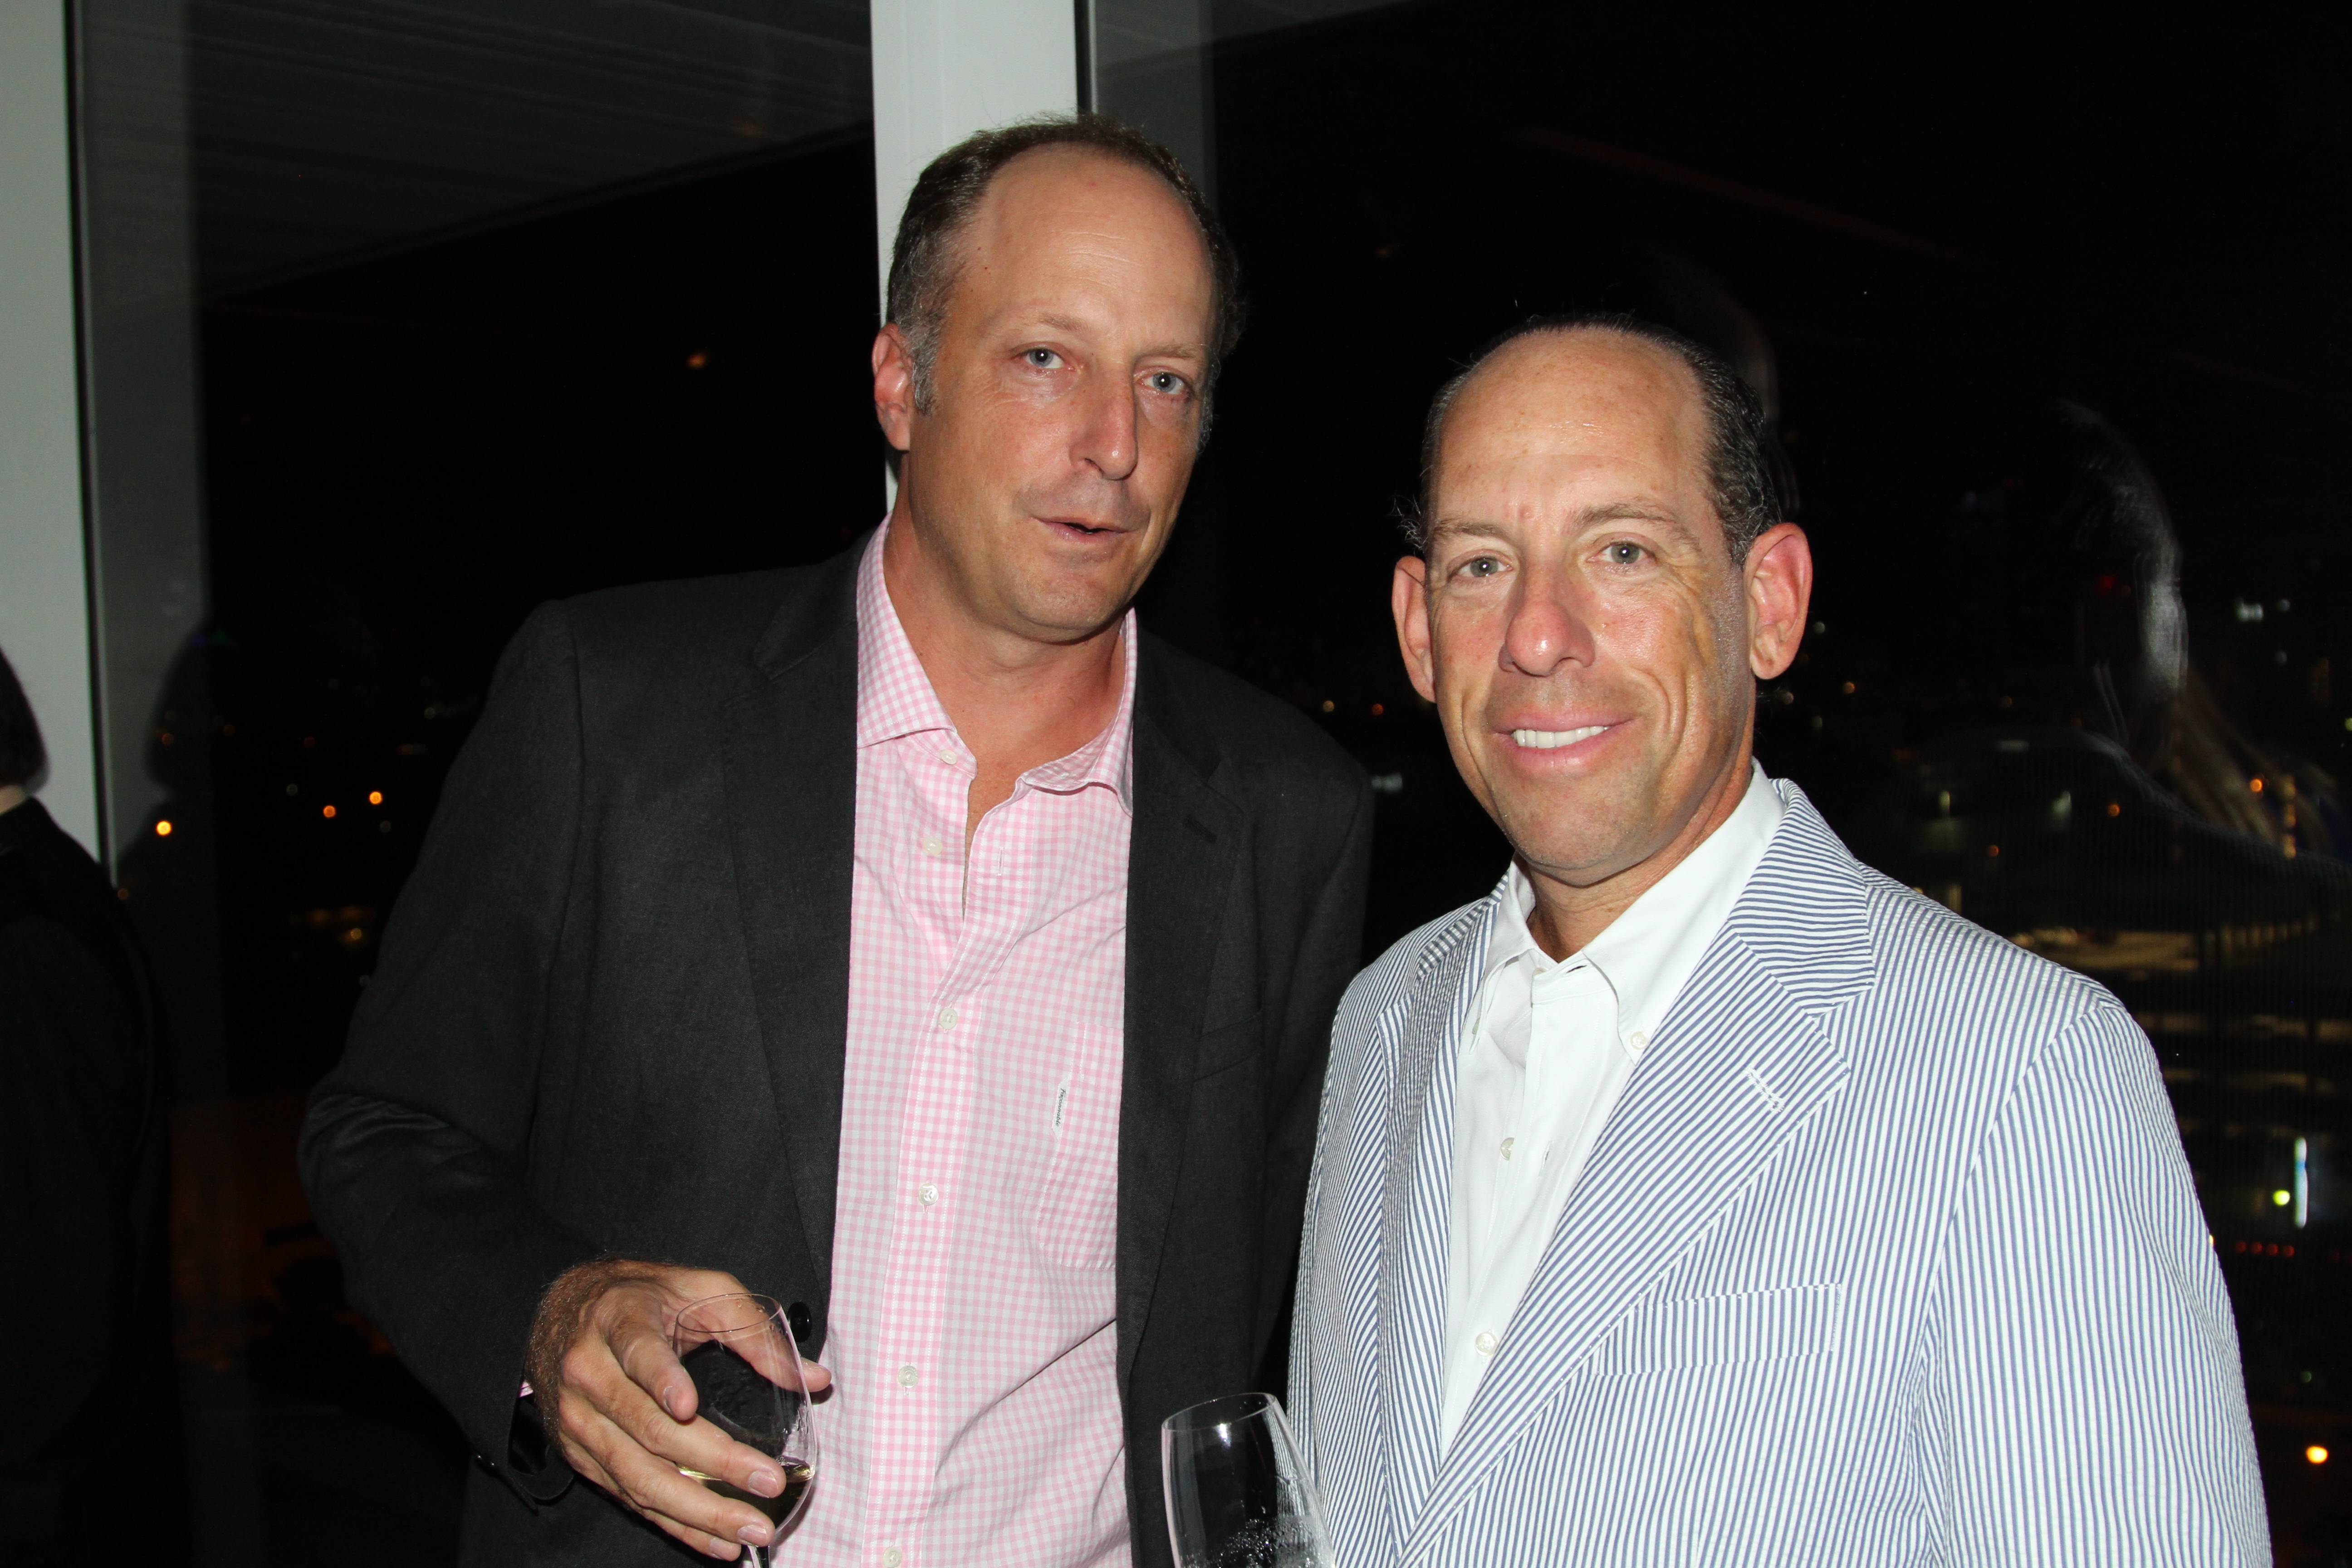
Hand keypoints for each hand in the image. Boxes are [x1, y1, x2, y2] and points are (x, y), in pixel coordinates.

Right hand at [525, 1260, 831, 1558]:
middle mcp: (590, 1375)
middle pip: (648, 1429)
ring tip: (748, 1529)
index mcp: (620, 1322)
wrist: (562, 1309)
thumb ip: (754, 1329)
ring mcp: (580, 1421)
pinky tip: (715, 1541)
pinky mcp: (581, 1454)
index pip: (638, 1353)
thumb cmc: (641, 1297)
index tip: (687, 1407)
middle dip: (712, 1462)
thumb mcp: (700, 1289)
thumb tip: (812, 1378)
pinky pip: (629, 1496)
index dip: (661, 1380)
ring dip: (697, 1510)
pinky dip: (674, 1524)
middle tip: (766, 1482)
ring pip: (638, 1476)